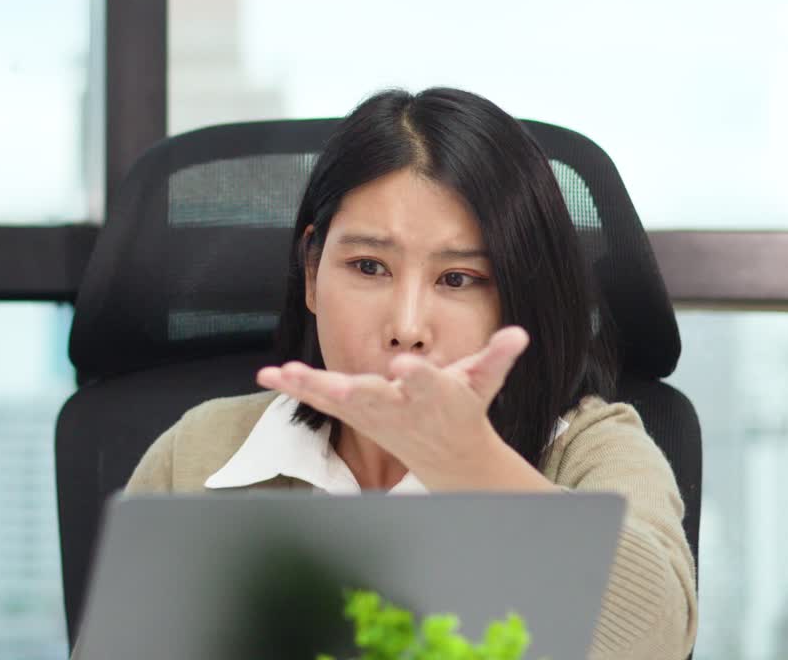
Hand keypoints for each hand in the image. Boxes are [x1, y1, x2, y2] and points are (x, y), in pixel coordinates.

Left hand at [256, 326, 532, 488]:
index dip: (417, 375)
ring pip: (338, 399)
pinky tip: (267, 374)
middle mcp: (398, 406)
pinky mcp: (351, 412)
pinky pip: (318, 400)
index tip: (406, 367)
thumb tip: (519, 334)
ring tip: (285, 374)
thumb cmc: (463, 408)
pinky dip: (293, 388)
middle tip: (338, 386)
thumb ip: (498, 356)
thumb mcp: (484, 382)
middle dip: (356, 391)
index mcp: (432, 395)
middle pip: (374, 397)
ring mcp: (371, 412)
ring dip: (311, 386)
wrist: (446, 454)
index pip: (426, 384)